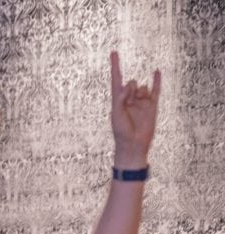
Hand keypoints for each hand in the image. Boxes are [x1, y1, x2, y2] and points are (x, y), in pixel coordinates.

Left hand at [109, 51, 160, 168]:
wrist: (134, 144)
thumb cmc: (121, 131)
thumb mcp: (116, 114)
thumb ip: (120, 98)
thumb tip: (129, 83)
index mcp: (117, 100)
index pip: (116, 79)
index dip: (115, 66)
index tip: (114, 52)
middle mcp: (129, 98)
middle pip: (130, 82)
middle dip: (130, 89)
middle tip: (129, 102)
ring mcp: (141, 101)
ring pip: (142, 87)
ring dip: (140, 92)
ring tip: (137, 104)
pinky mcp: (152, 105)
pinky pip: (155, 90)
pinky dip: (156, 81)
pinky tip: (156, 71)